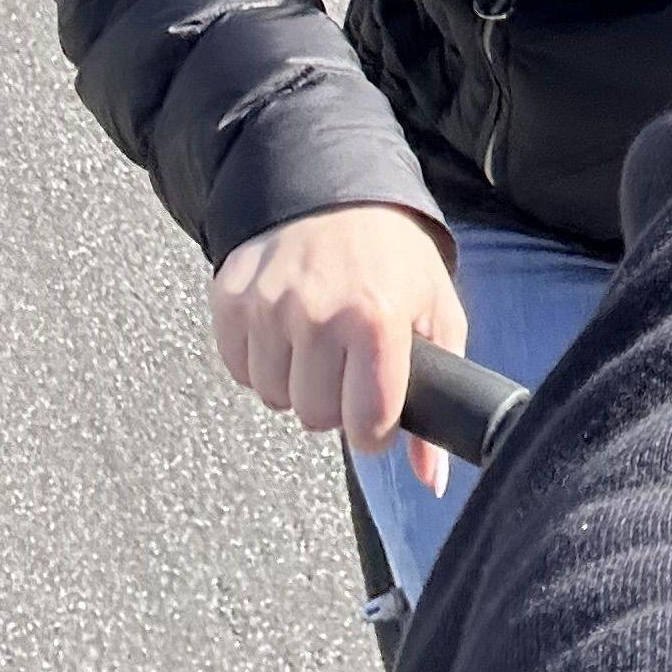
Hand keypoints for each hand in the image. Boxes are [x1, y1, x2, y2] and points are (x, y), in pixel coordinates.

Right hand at [212, 206, 465, 493]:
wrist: (335, 190)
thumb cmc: (394, 258)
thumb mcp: (436, 314)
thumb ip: (441, 396)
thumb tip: (431, 481)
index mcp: (376, 319)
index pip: (366, 424)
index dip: (374, 427)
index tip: (376, 409)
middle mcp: (318, 313)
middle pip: (316, 417)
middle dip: (335, 402)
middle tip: (347, 363)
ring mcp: (268, 306)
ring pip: (275, 398)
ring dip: (297, 381)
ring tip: (318, 340)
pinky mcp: (230, 300)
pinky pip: (240, 370)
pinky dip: (262, 361)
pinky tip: (286, 328)